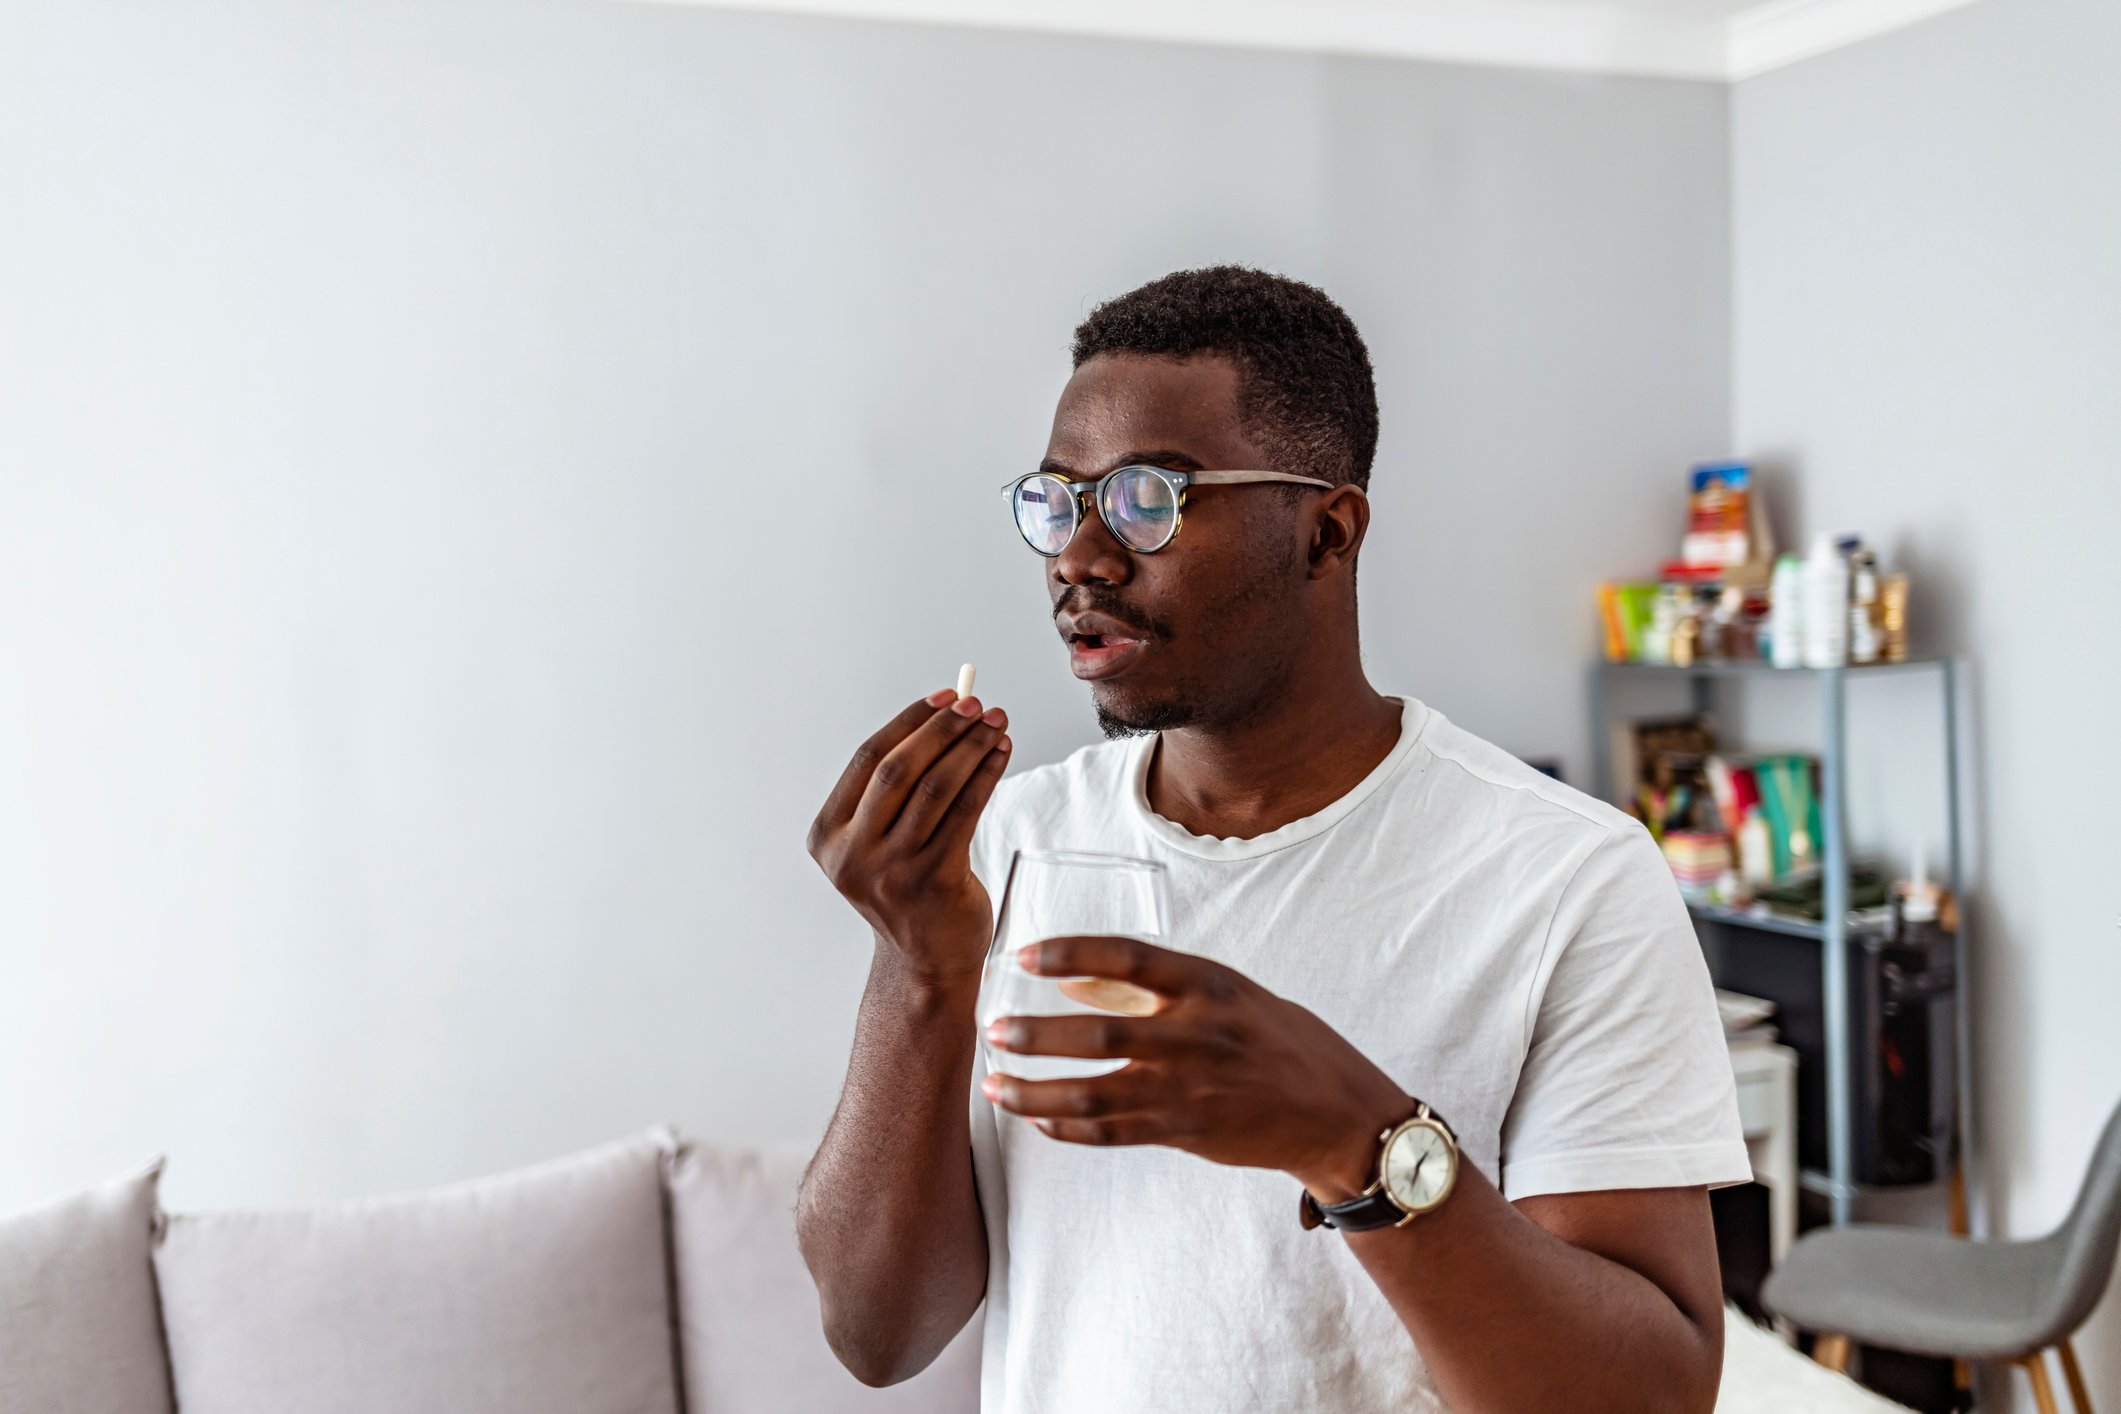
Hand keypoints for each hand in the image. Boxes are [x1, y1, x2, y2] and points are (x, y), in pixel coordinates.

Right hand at [807, 689, 1011, 986]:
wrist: (926, 962)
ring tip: (997, 725)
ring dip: (971, 748)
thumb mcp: (880, 841)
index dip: (908, 721)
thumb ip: (897, 788)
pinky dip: (986, 776)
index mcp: (827, 836)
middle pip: (899, 769)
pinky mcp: (932, 883)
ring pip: (935, 788)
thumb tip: (946, 712)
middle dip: (942, 728)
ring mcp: (890, 872)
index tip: (945, 695)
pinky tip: (1001, 755)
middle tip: (977, 704)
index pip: (867, 759)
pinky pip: (964, 813)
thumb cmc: (907, 889)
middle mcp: (851, 855)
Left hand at [980, 935, 1410, 1198]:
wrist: (1334, 1112)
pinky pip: (1111, 1133)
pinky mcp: (1184, 1132)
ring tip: (994, 1085)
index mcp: (1208, 985)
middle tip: (993, 1029)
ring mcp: (1189, 1089)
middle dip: (1035, 1034)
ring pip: (1093, 1093)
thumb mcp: (1227, 993)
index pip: (1129, 957)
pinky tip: (1036, 1118)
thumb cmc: (1276, 1039)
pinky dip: (1067, 1126)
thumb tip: (1072, 981)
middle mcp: (1196, 1035)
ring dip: (1035, 1091)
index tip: (1025, 956)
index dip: (1072, 953)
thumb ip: (1154, 986)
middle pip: (1098, 1033)